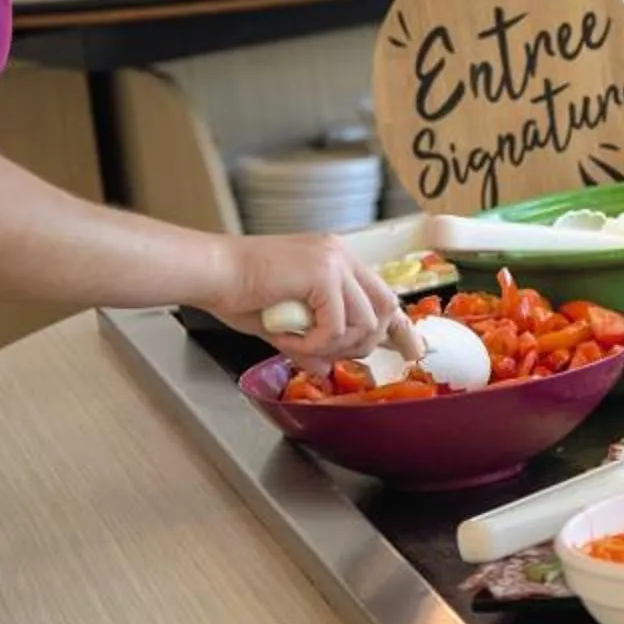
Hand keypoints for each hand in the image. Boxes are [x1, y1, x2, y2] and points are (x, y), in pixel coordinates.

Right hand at [207, 233, 413, 375]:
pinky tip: (286, 336)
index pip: (382, 295)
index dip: (399, 327)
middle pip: (384, 307)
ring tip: (299, 342)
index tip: (412, 351)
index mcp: (335, 260)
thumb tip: (326, 368)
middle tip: (329, 353)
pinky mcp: (322, 272)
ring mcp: (334, 260)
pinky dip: (313, 342)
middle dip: (365, 341)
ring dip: (335, 344)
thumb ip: (310, 343)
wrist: (211, 272)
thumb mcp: (285, 324)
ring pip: (365, 320)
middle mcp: (340, 255)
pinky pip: (336, 325)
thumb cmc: (238, 292)